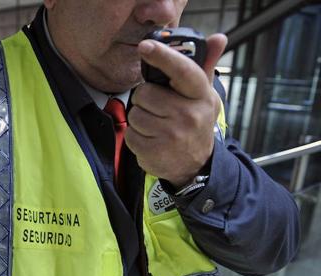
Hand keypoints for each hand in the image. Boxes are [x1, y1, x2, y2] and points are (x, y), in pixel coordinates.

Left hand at [126, 33, 227, 187]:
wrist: (197, 165)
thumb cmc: (196, 122)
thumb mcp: (205, 95)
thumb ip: (205, 66)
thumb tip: (218, 38)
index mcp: (201, 95)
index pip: (181, 70)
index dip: (162, 56)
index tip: (145, 46)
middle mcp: (188, 115)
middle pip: (144, 93)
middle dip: (145, 98)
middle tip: (157, 107)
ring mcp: (171, 135)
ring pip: (135, 114)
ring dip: (139, 118)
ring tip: (156, 125)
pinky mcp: (154, 152)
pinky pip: (130, 134)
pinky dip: (135, 136)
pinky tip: (151, 139)